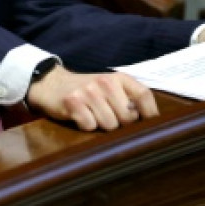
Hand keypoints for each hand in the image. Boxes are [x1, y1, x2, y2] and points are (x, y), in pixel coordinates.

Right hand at [26, 66, 158, 131]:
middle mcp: (106, 82)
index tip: (151, 127)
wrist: (53, 84)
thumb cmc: (88, 91)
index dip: (151, 113)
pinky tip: (80, 117)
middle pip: (127, 117)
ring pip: (109, 124)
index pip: (144, 95)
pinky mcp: (73, 102)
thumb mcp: (110, 88)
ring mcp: (89, 91)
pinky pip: (89, 126)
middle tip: (108, 116)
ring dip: (101, 126)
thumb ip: (129, 99)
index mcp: (119, 78)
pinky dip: (86, 126)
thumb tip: (151, 122)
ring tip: (92, 115)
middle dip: (120, 124)